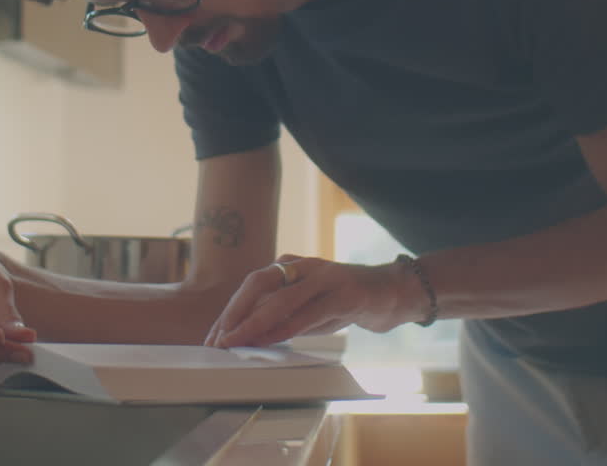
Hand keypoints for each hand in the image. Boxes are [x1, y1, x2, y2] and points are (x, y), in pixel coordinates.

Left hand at [203, 255, 407, 348]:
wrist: (392, 292)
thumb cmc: (345, 303)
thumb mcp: (309, 310)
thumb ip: (283, 319)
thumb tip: (250, 338)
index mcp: (291, 266)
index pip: (251, 286)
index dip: (230, 311)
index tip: (214, 336)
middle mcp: (304, 266)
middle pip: (258, 283)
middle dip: (234, 313)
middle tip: (218, 339)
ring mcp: (325, 276)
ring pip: (281, 298)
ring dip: (254, 322)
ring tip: (236, 341)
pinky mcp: (345, 292)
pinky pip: (310, 311)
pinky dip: (287, 327)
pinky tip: (271, 339)